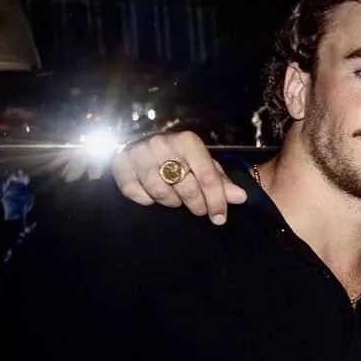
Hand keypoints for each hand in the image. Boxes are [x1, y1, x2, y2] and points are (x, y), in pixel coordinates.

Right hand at [110, 129, 243, 222]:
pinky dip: (146, 200)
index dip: (217, 201)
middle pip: (185, 187)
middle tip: (198, 209)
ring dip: (172, 202)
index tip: (220, 218)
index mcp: (188, 141)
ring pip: (161, 193)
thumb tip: (241, 197)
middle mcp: (162, 144)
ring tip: (176, 197)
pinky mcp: (120, 164)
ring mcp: (139, 153)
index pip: (207, 177)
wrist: (142, 143)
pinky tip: (152, 194)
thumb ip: (221, 181)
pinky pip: (135, 194)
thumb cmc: (181, 157)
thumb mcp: (204, 164)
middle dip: (196, 204)